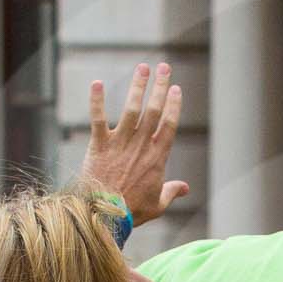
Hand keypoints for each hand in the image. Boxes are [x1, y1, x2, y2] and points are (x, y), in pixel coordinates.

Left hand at [81, 62, 186, 225]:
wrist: (106, 215)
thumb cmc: (133, 211)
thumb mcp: (158, 205)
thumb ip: (171, 191)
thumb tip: (185, 188)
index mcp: (157, 158)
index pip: (170, 125)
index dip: (174, 105)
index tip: (176, 89)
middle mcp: (141, 145)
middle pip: (154, 110)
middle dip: (160, 86)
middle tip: (164, 67)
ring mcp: (121, 143)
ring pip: (132, 108)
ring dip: (138, 86)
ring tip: (143, 67)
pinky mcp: (100, 145)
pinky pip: (98, 118)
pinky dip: (97, 100)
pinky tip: (97, 83)